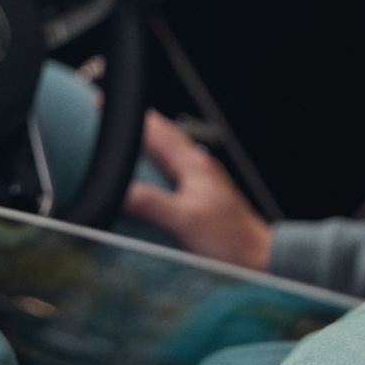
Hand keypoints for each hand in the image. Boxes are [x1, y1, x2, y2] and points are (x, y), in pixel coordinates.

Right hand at [123, 110, 271, 270]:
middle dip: (134, 124)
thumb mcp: (185, 219)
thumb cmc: (232, 241)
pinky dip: (153, 165)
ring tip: (121, 141)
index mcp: (193, 163)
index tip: (103, 105)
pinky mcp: (201, 197)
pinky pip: (170, 171)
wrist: (262, 260)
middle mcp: (197, 166)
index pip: (155, 129)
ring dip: (144, 142)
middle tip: (107, 119)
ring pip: (166, 151)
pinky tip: (146, 177)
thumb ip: (150, 202)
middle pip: (160, 134)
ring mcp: (200, 180)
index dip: (127, 117)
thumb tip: (116, 190)